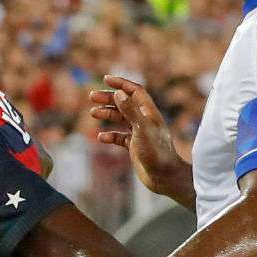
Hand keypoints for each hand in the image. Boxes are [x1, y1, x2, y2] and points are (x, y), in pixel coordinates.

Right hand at [90, 76, 191, 202]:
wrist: (165, 178)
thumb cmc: (156, 153)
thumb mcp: (141, 129)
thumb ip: (130, 110)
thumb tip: (118, 93)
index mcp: (149, 113)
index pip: (135, 92)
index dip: (121, 84)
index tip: (105, 79)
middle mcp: (145, 121)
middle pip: (125, 104)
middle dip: (109, 99)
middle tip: (92, 97)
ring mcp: (140, 134)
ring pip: (121, 119)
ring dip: (107, 114)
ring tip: (93, 113)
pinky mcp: (135, 147)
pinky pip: (120, 137)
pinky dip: (110, 135)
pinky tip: (102, 138)